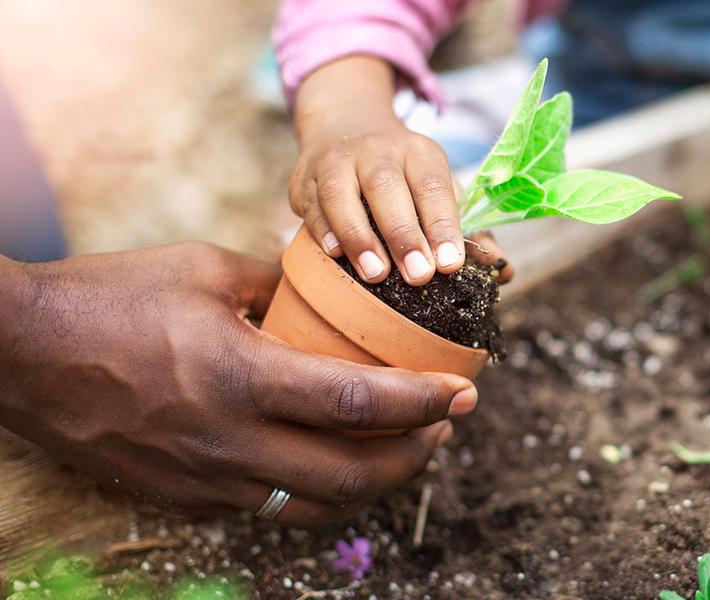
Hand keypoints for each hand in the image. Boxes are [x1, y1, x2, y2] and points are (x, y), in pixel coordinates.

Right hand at [0, 243, 477, 523]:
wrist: (16, 354)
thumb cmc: (108, 298)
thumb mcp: (202, 268)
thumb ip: (278, 283)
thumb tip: (333, 286)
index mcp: (240, 378)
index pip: (360, 405)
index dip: (424, 402)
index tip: (464, 389)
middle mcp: (229, 443)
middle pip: (353, 475)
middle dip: (416, 454)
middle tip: (447, 423)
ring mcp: (206, 480)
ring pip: (317, 503)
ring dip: (375, 480)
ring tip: (406, 444)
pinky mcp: (185, 498)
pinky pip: (273, 506)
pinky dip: (320, 489)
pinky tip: (335, 459)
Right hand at [290, 56, 463, 285]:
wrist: (345, 126)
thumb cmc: (404, 175)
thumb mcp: (439, 188)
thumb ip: (469, 229)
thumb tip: (503, 270)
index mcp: (419, 152)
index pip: (433, 186)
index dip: (443, 224)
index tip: (452, 263)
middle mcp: (377, 150)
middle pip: (387, 189)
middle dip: (404, 235)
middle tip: (419, 276)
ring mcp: (337, 161)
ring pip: (342, 195)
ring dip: (359, 237)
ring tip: (376, 274)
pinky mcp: (304, 178)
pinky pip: (311, 204)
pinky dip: (323, 230)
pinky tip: (335, 254)